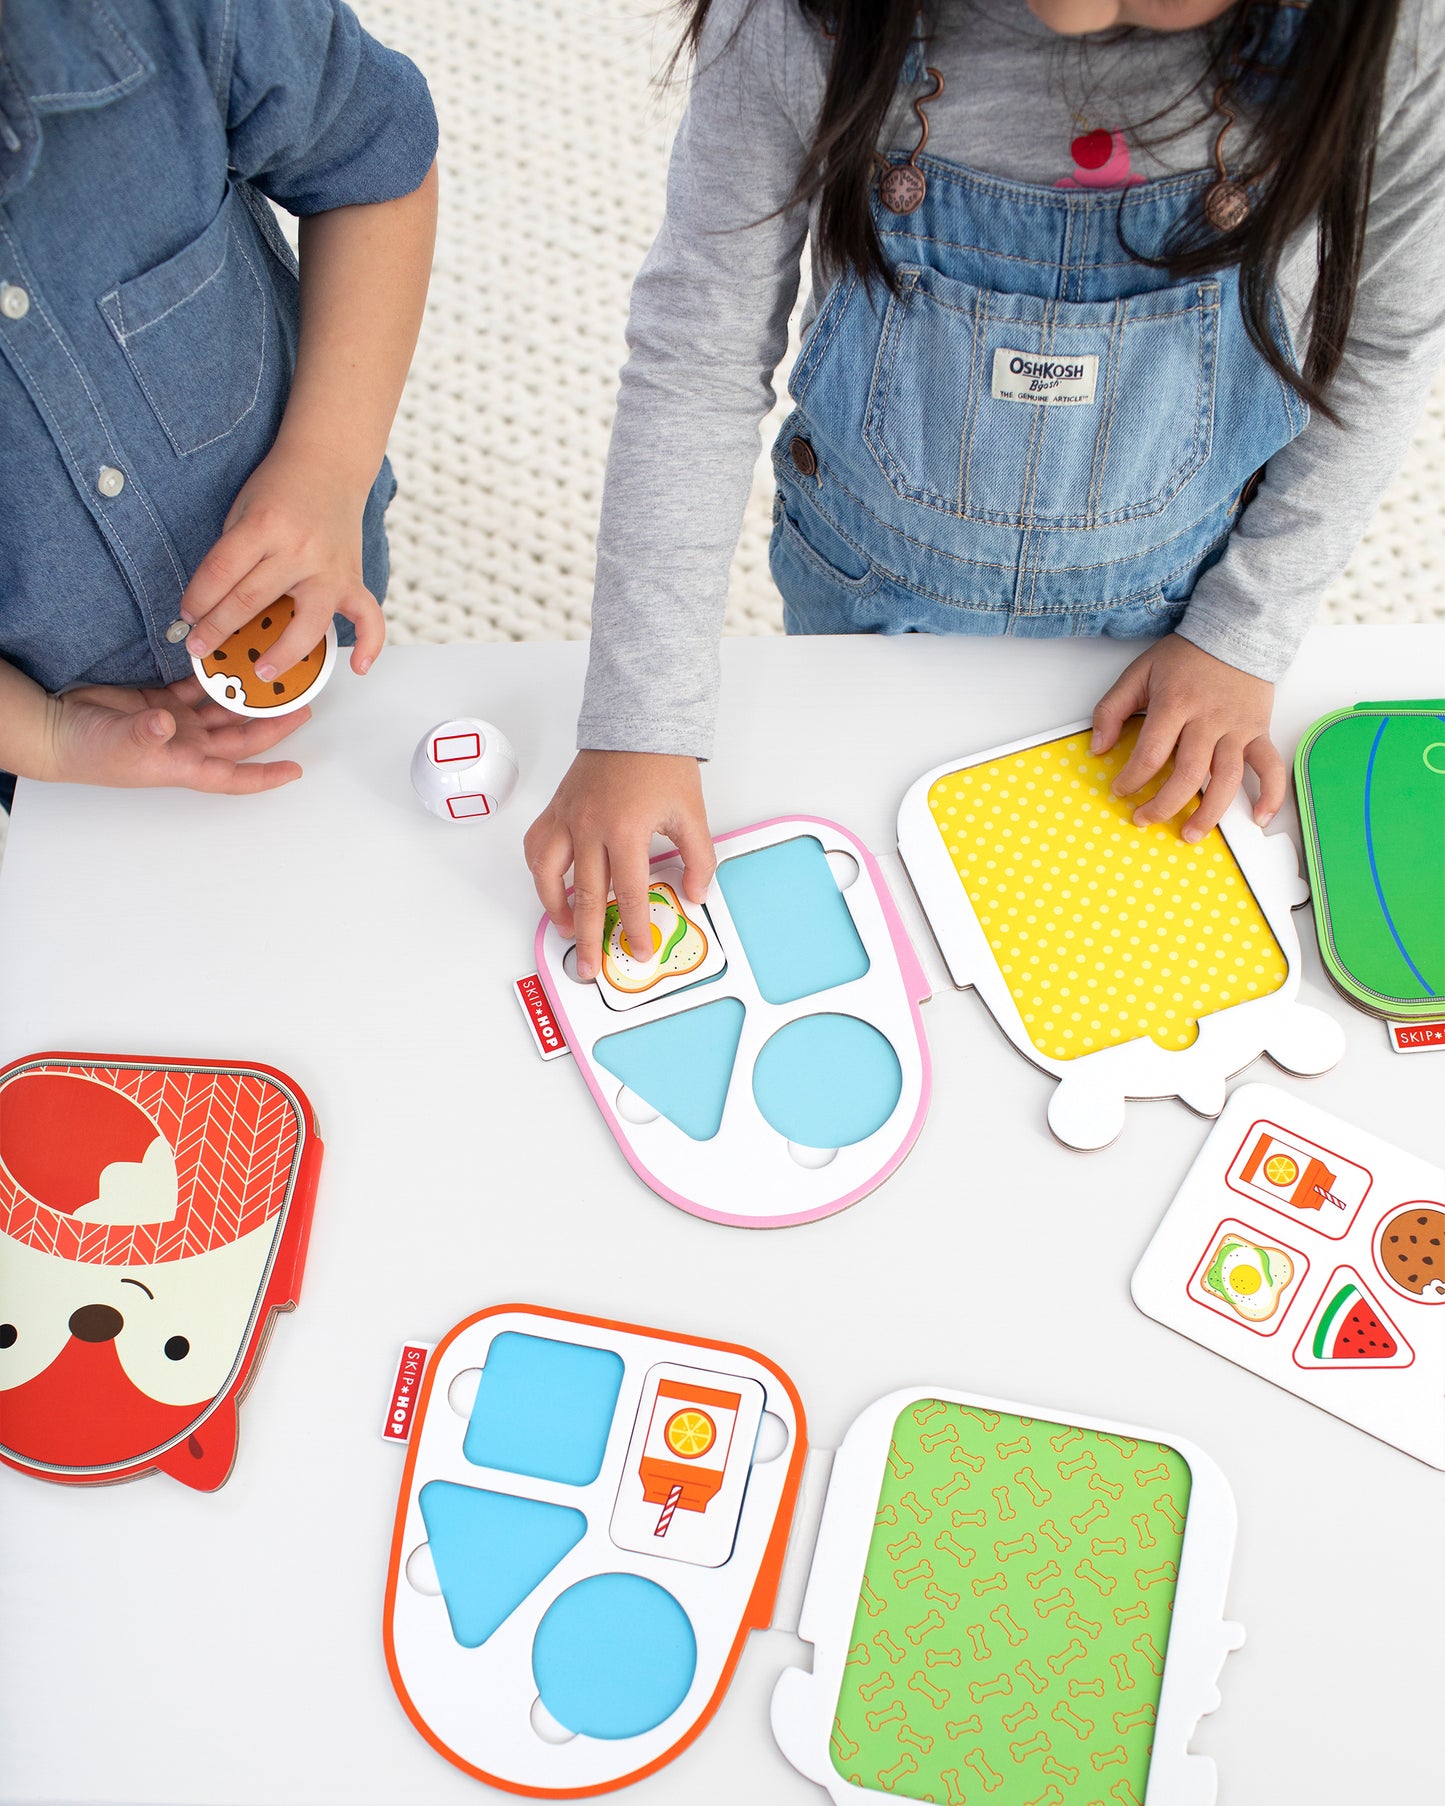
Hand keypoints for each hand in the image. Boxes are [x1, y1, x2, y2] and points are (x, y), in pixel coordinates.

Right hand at [38, 677, 305, 792]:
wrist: (57, 731)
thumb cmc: (87, 752)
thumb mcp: (119, 743)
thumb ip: (145, 732)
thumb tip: (165, 723)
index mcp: (184, 765)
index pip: (235, 777)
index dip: (266, 776)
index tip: (295, 771)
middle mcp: (187, 747)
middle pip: (240, 738)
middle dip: (271, 725)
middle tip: (301, 706)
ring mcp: (176, 724)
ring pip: (224, 711)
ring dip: (247, 698)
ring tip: (274, 680)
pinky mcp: (162, 702)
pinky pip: (196, 690)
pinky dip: (213, 678)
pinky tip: (232, 662)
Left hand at [178, 447, 384, 680]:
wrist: (328, 464)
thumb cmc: (280, 489)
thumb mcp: (243, 510)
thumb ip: (232, 555)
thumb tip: (210, 605)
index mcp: (264, 526)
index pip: (221, 572)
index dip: (197, 600)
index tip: (186, 618)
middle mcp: (299, 550)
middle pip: (252, 599)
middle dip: (218, 629)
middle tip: (200, 649)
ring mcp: (330, 568)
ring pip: (308, 622)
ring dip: (282, 653)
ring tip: (260, 671)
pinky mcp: (353, 579)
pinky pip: (369, 616)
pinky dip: (370, 644)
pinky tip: (359, 667)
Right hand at [525, 751, 715, 981]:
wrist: (637, 720)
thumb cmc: (663, 764)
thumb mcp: (691, 814)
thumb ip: (698, 859)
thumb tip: (695, 895)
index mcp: (625, 830)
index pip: (627, 894)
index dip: (633, 927)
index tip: (639, 950)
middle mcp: (589, 827)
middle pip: (584, 896)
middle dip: (588, 937)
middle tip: (589, 968)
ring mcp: (567, 817)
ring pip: (548, 874)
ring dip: (555, 908)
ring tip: (566, 931)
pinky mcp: (556, 808)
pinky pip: (537, 847)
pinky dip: (539, 871)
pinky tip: (550, 887)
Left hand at [1090, 634, 1285, 842]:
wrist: (1236, 632)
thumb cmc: (1186, 656)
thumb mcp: (1139, 673)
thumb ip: (1112, 709)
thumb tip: (1097, 747)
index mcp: (1175, 704)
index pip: (1152, 753)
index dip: (1133, 778)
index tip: (1121, 790)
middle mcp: (1208, 720)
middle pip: (1187, 774)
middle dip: (1163, 804)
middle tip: (1144, 819)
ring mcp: (1237, 729)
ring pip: (1226, 779)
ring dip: (1208, 813)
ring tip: (1189, 834)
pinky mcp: (1258, 732)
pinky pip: (1270, 767)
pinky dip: (1270, 795)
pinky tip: (1258, 817)